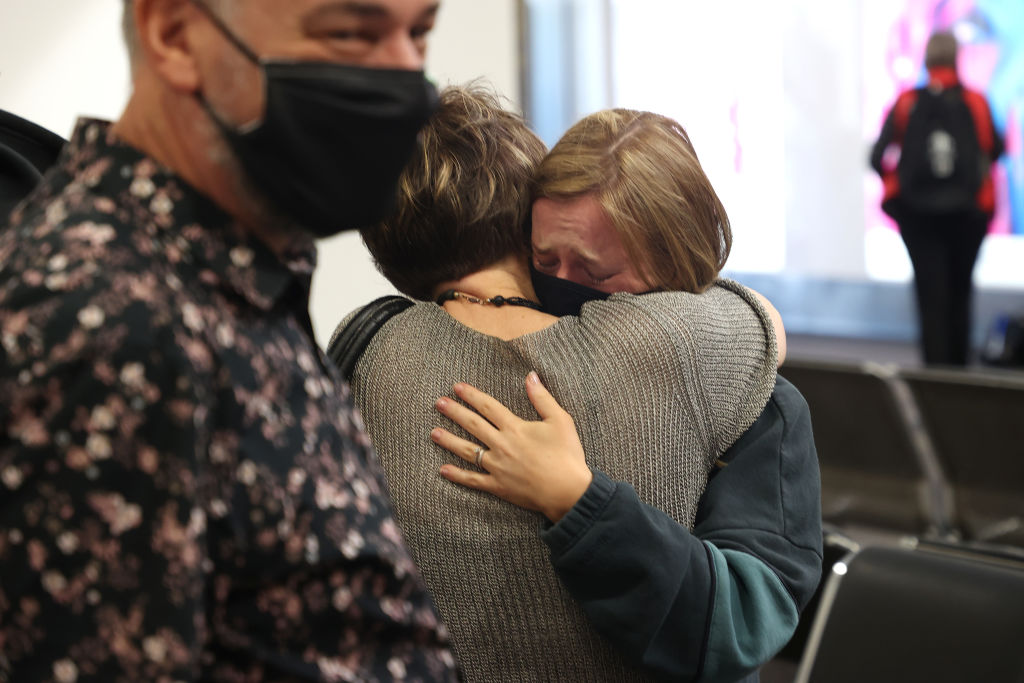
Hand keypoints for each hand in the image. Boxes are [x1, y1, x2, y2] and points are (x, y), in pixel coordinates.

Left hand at [431, 372, 592, 521]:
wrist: (568, 492)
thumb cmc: (567, 455)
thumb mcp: (560, 420)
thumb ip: (542, 398)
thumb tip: (530, 376)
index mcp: (515, 428)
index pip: (488, 406)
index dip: (471, 395)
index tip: (456, 388)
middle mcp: (502, 445)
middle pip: (473, 425)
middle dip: (454, 412)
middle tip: (438, 403)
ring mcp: (497, 467)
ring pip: (468, 451)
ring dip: (450, 441)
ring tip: (434, 433)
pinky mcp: (498, 486)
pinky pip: (473, 480)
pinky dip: (457, 475)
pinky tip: (443, 470)